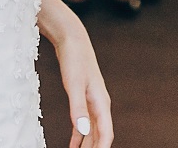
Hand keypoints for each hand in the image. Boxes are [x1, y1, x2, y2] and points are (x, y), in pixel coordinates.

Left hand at [54, 20, 113, 147]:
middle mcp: (100, 105)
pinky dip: (79, 135)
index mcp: (101, 103)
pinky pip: (84, 123)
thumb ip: (78, 108)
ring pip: (93, 131)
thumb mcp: (74, 84)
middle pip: (100, 135)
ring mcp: (92, 102)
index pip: (106, 133)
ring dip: (88, 145)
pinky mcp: (83, 98)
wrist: (72, 40)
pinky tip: (73, 144)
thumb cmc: (74, 60)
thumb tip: (83, 130)